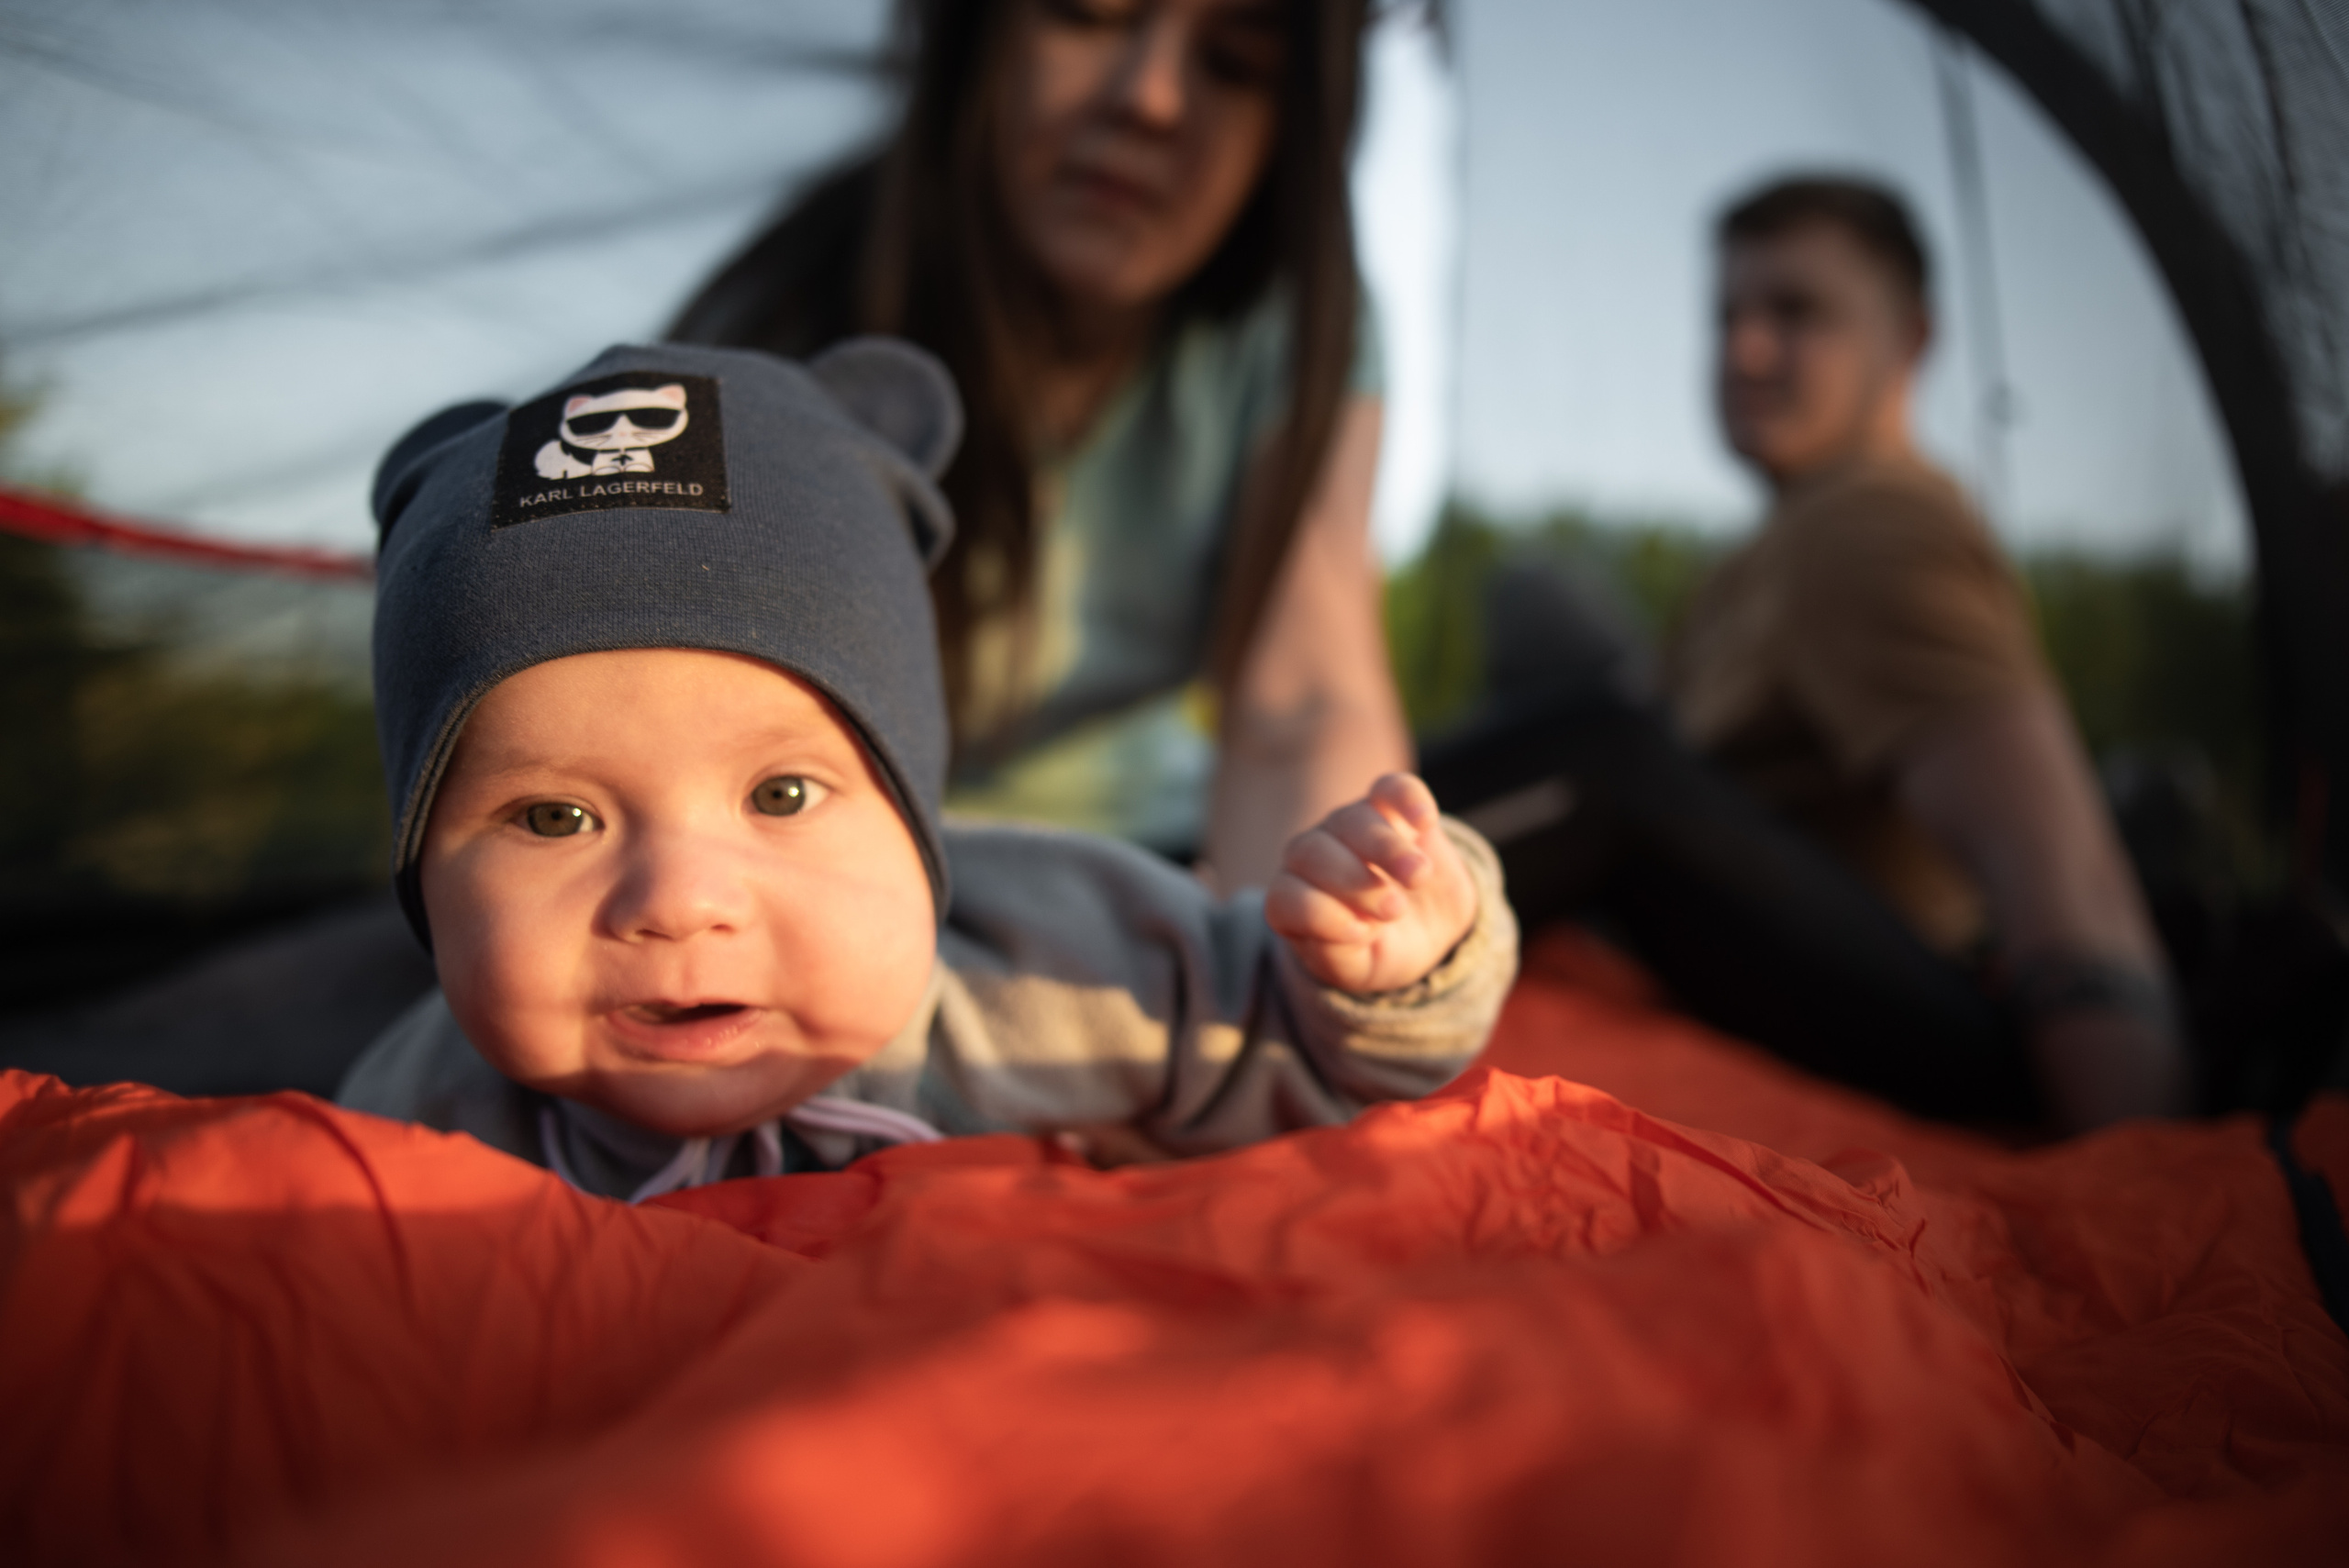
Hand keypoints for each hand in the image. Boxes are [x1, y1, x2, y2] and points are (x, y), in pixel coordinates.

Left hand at [1265, 773, 1477, 994]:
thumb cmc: (1378, 951)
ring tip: (1418, 877)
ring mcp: (1349, 826)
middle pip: (1314, 851)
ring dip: (1386, 847)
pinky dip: (1407, 798)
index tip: (1362, 935)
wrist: (1423, 930)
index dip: (1320, 915)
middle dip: (1354, 880)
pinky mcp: (1391, 806)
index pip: (1286, 897)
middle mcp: (1313, 856)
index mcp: (1294, 899)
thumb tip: (1350, 926)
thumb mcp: (1358, 969)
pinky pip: (1391, 788)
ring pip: (1353, 819)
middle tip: (1395, 910)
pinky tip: (1425, 821)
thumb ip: (1340, 954)